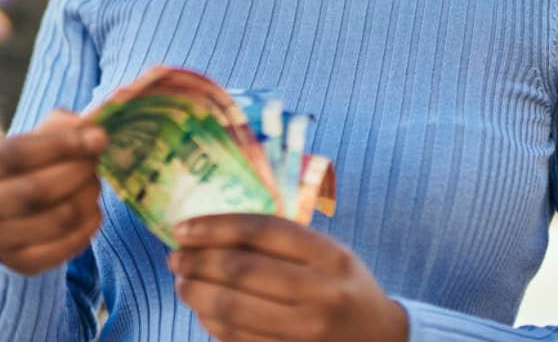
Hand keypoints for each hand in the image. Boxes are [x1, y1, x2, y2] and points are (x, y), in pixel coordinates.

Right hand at [0, 109, 107, 274]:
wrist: (24, 195)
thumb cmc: (39, 155)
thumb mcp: (48, 130)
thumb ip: (71, 125)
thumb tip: (96, 129)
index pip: (16, 154)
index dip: (62, 145)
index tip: (98, 138)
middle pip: (34, 191)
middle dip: (77, 173)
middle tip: (96, 162)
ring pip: (54, 220)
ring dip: (85, 199)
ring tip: (93, 185)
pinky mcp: (14, 262)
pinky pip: (61, 249)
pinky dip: (86, 228)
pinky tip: (93, 211)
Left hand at [167, 214, 408, 341]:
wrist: (382, 340)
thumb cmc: (346, 285)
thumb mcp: (331, 251)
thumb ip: (286, 239)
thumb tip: (218, 228)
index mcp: (329, 255)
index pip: (262, 231)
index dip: (217, 227)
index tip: (184, 226)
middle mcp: (319, 293)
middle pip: (242, 271)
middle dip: (199, 261)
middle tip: (175, 255)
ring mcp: (306, 332)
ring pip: (234, 310)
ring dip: (198, 293)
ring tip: (181, 281)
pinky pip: (239, 340)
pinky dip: (212, 323)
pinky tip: (202, 309)